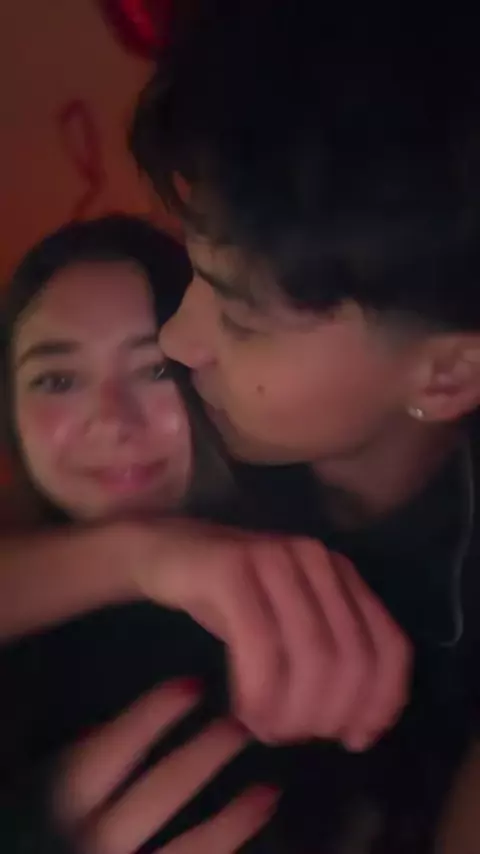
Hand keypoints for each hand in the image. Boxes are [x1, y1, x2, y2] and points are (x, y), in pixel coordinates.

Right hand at [54, 680, 277, 853]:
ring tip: (266, 787)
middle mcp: (94, 842)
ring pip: (185, 848)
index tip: (193, 687)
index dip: (151, 718)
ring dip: (232, 819)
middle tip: (240, 725)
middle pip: (157, 796)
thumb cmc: (41, 816)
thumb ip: (76, 762)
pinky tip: (260, 812)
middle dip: (202, 757)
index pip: (109, 754)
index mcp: (62, 805)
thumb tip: (108, 727)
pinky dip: (228, 842)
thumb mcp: (42, 784)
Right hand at [138, 522, 411, 749]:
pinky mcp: (231, 568)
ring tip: (266, 729)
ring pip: (313, 654)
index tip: (353, 742)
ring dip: (293, 711)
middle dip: (327, 715)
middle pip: (352, 658)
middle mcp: (317, 559)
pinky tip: (245, 711)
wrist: (161, 551)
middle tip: (292, 737)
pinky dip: (259, 691)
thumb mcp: (287, 630)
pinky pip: (260, 644)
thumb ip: (329, 664)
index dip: (381, 702)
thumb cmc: (230, 599)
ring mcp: (275, 558)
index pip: (391, 646)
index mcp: (342, 574)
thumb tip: (361, 731)